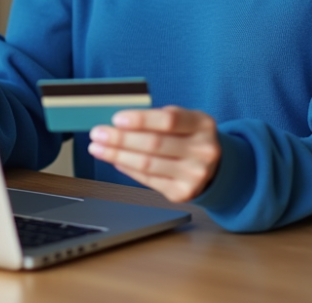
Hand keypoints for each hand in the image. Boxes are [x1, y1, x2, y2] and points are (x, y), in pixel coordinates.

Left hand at [87, 106, 220, 202]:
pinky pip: (148, 180)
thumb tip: (118, 122)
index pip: (169, 120)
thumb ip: (157, 118)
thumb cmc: (190, 136)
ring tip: (98, 148)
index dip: (141, 120)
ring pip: (147, 164)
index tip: (116, 119)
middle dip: (120, 139)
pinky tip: (116, 161)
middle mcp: (203, 151)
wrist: (214, 165)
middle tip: (98, 134)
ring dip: (117, 156)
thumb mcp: (184, 119)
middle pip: (154, 144)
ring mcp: (195, 175)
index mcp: (203, 125)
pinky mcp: (183, 193)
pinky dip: (128, 169)